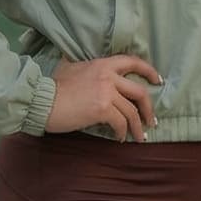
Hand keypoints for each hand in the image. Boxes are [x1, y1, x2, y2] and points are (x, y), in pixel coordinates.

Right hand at [44, 55, 162, 140]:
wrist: (42, 100)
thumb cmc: (52, 87)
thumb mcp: (69, 66)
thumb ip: (83, 65)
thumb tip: (82, 65)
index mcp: (102, 64)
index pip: (132, 61)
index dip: (148, 71)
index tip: (158, 80)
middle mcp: (108, 76)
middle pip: (139, 92)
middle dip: (149, 109)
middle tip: (152, 121)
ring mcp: (106, 92)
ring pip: (132, 112)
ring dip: (138, 127)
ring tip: (139, 137)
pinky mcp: (102, 109)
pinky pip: (121, 123)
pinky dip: (122, 132)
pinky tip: (119, 138)